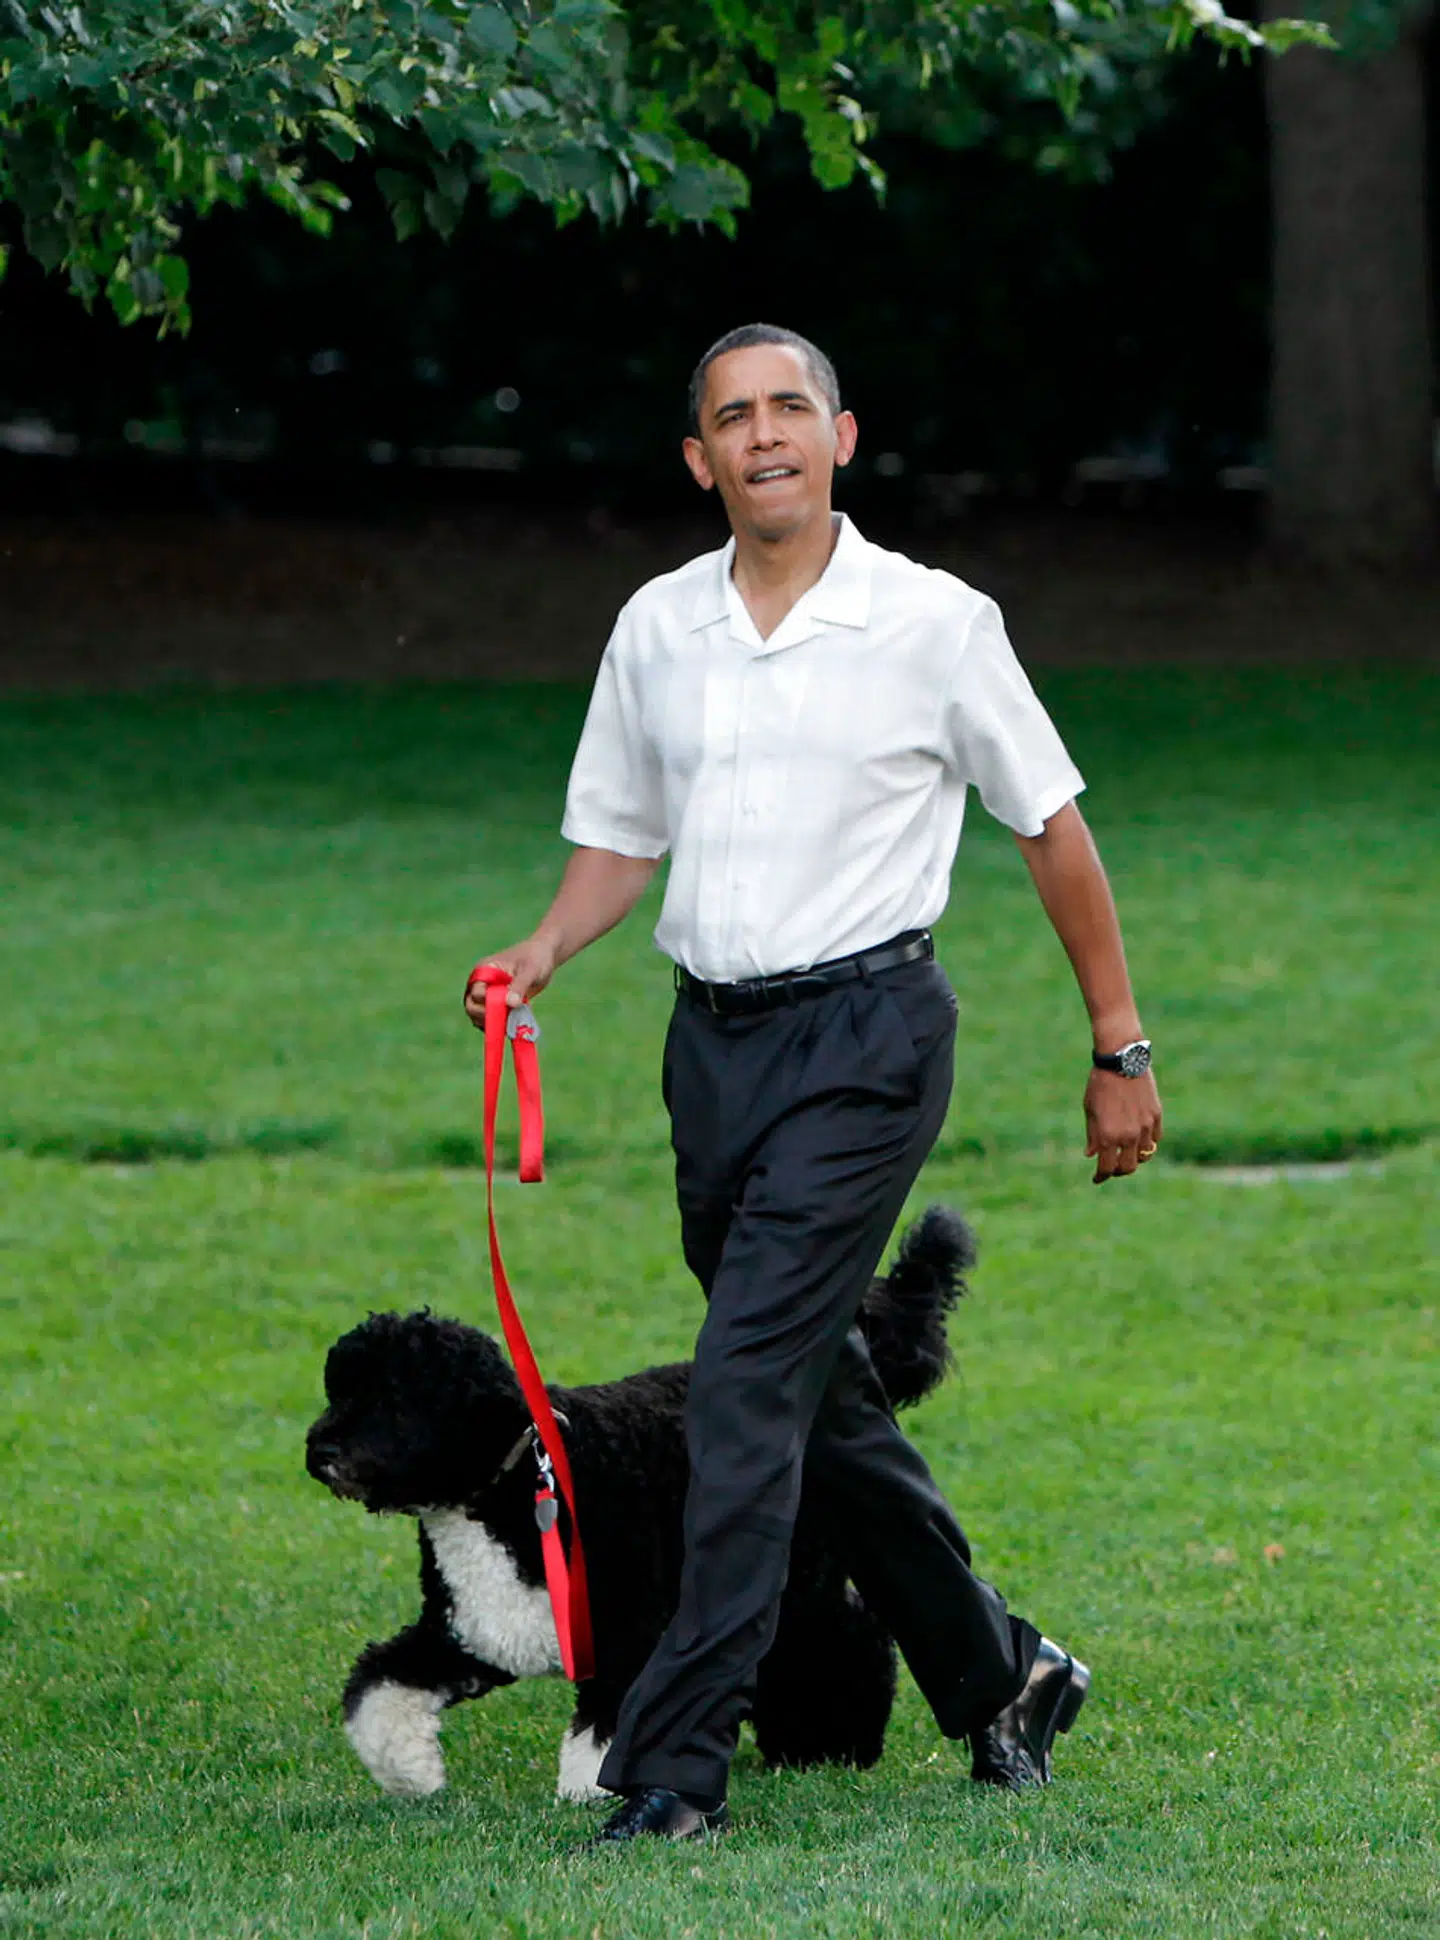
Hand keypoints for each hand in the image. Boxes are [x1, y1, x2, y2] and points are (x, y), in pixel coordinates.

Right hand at [462, 937, 558, 1029]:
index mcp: (484, 970)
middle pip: (471, 1006)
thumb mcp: (530, 970)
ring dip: (492, 1024)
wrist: (543, 958)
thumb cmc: (535, 959)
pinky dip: (498, 1026)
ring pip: (478, 1016)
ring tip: (511, 1025)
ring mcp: (487, 995)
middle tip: (505, 1022)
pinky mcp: (496, 1004)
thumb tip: (510, 1004)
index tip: (505, 1008)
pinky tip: (512, 1027)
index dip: (486, 1003)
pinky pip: (490, 1020)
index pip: (475, 992)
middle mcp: (481, 984)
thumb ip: (520, 986)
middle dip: (486, 1017)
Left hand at [1084, 1068, 1161, 1183]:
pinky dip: (1147, 1143)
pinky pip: (1155, 1139)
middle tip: (1111, 1168)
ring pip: (1144, 1155)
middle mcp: (1128, 1135)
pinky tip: (1138, 1140)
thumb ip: (1092, 1135)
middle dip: (1118, 1171)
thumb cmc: (1100, 1084)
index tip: (1097, 1178)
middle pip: (1127, 1167)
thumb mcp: (1090, 1110)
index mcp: (1107, 1135)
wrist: (1122, 1061)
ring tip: (1126, 1154)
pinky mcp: (1156, 1116)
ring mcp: (1145, 1127)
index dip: (1101, 1177)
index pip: (1106, 1167)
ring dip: (1134, 1158)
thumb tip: (1091, 1155)